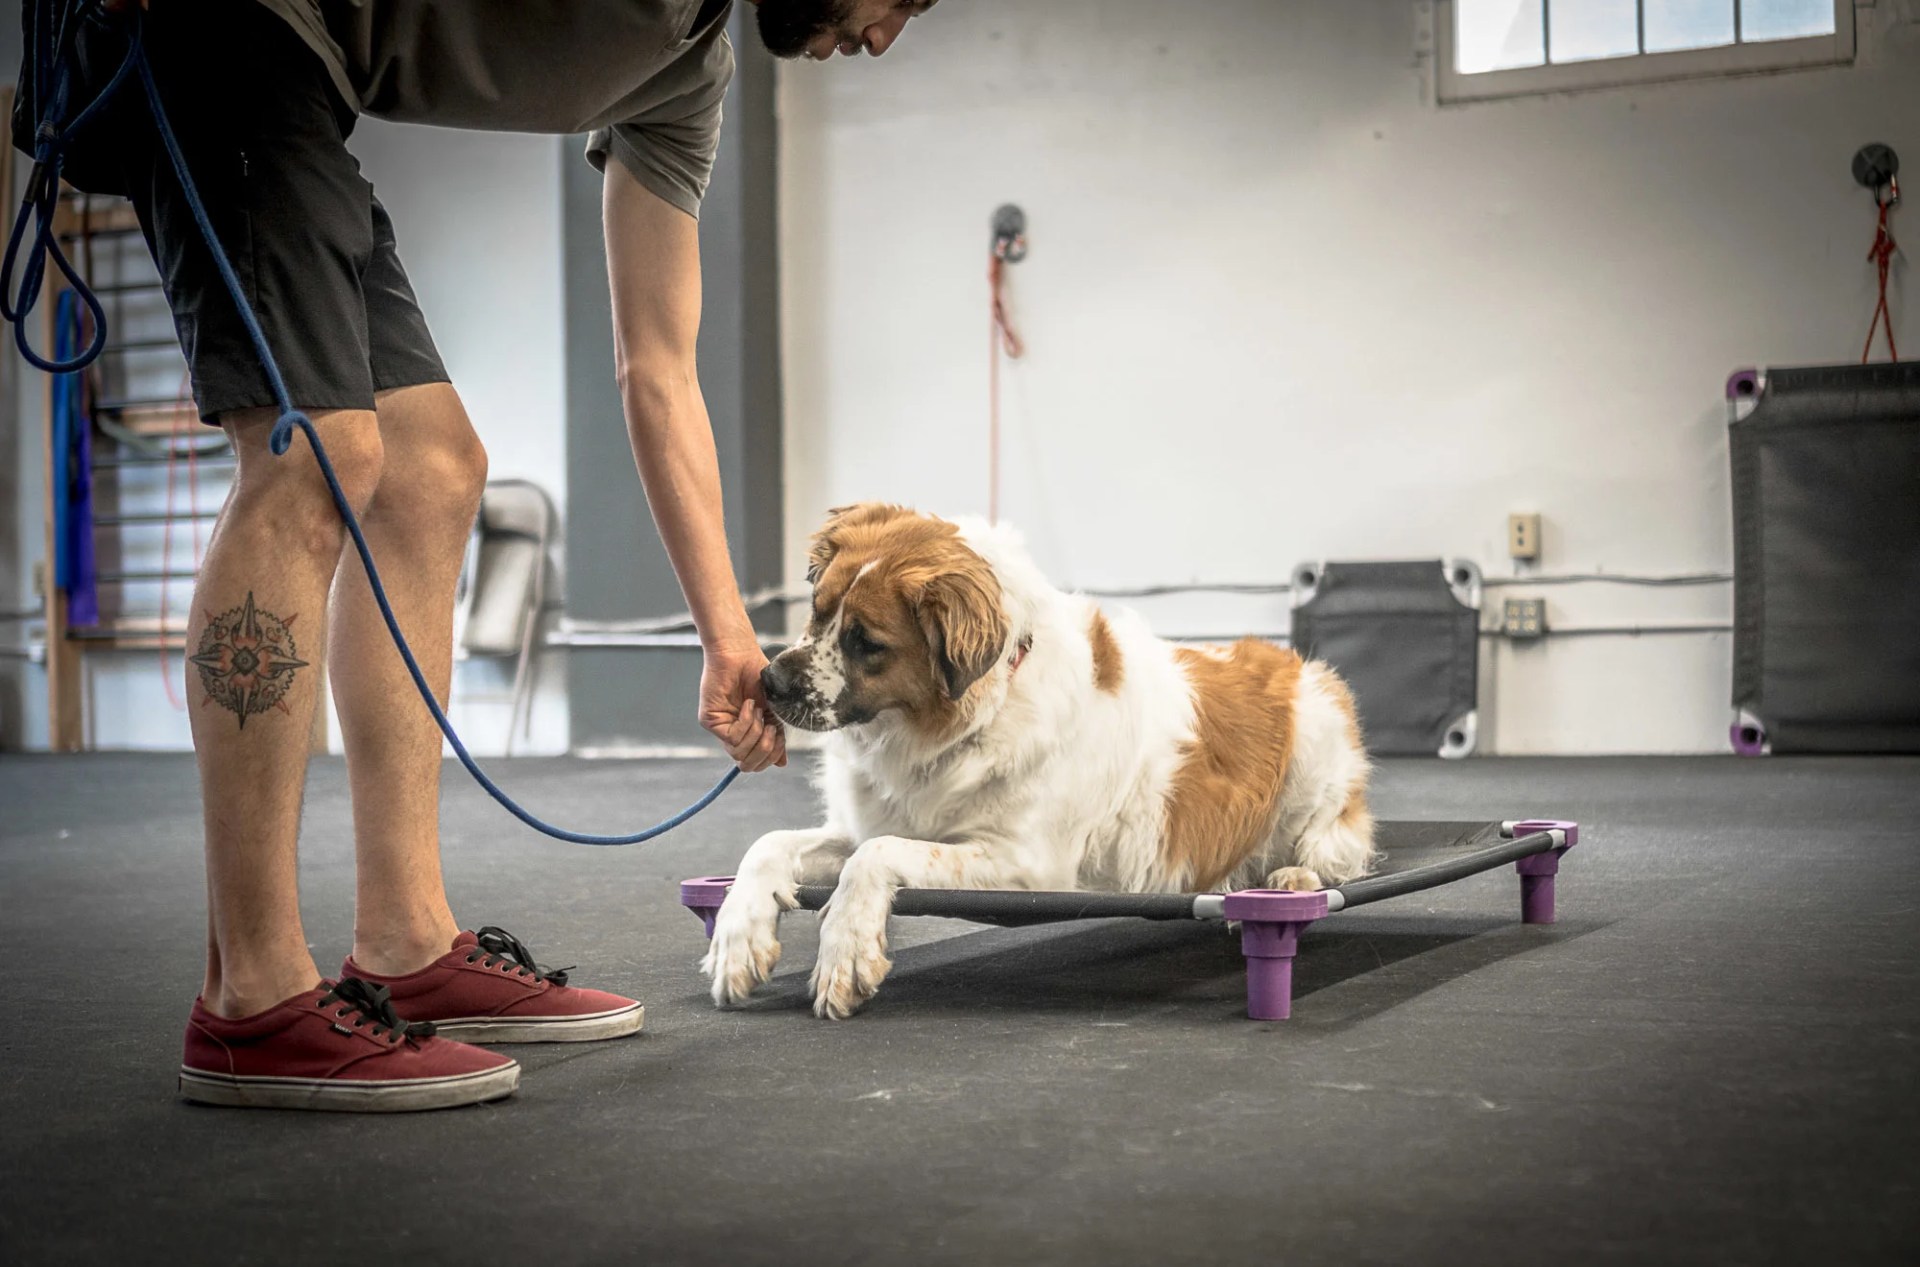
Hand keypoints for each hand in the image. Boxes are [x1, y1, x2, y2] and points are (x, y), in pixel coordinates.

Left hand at [699, 641, 786, 772]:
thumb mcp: (774, 710)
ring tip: (759, 711)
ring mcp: (721, 727)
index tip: (780, 738)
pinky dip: (745, 722)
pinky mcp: (710, 720)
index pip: (756, 763)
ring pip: (739, 754)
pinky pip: (732, 738)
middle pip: (746, 764)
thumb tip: (781, 763)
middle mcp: (733, 733)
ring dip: (755, 733)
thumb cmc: (759, 676)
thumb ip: (777, 737)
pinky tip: (748, 705)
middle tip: (772, 728)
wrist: (742, 654)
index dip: (771, 756)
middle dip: (764, 750)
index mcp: (748, 733)